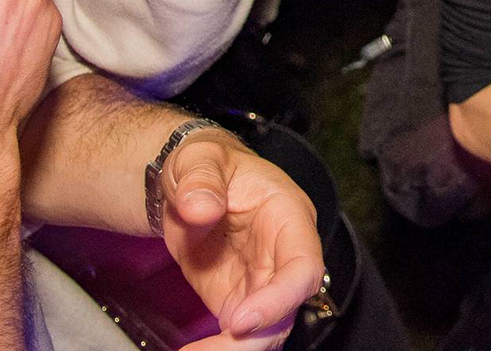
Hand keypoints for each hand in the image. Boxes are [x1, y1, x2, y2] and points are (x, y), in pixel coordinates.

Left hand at [160, 132, 323, 348]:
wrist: (188, 183)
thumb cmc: (205, 164)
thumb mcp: (199, 158)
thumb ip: (201, 178)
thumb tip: (201, 208)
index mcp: (287, 216)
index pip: (303, 265)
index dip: (280, 298)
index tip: (238, 320)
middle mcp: (283, 255)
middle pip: (287, 310)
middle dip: (250, 340)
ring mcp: (262, 282)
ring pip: (266, 332)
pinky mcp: (238, 301)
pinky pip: (238, 338)